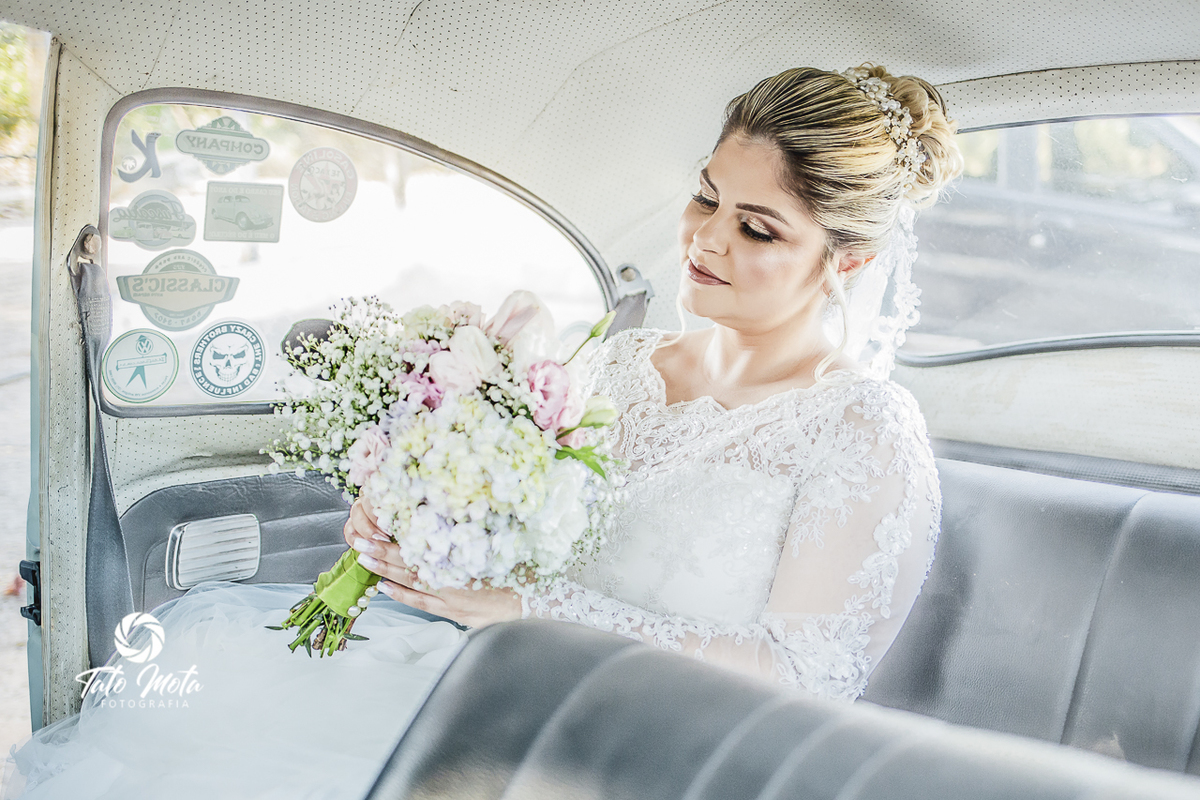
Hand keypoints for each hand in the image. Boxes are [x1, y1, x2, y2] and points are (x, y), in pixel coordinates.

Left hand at [344, 502, 522, 628]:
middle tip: (359, 543)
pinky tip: (387, 589)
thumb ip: (474, 534)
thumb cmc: (523, 572)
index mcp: (459, 561)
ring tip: (364, 562)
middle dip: (381, 554)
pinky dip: (403, 595)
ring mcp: (451, 599)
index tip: (373, 530)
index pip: (417, 550)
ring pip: (411, 584)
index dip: (392, 542)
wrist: (536, 604)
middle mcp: (451, 581)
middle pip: (409, 566)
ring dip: (386, 573)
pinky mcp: (456, 612)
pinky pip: (423, 603)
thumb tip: (457, 512)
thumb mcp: (500, 547)